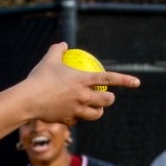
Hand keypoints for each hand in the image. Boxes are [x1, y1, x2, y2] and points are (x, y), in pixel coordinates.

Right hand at [22, 43, 138, 124]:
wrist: (28, 100)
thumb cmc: (39, 78)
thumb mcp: (49, 60)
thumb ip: (58, 50)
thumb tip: (63, 45)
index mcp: (83, 79)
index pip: (110, 79)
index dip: (125, 80)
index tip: (136, 82)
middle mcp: (84, 95)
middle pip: (107, 100)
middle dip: (110, 99)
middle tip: (106, 96)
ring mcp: (77, 109)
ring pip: (96, 114)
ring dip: (97, 111)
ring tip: (94, 108)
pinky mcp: (68, 119)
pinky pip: (78, 120)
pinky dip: (77, 117)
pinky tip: (72, 115)